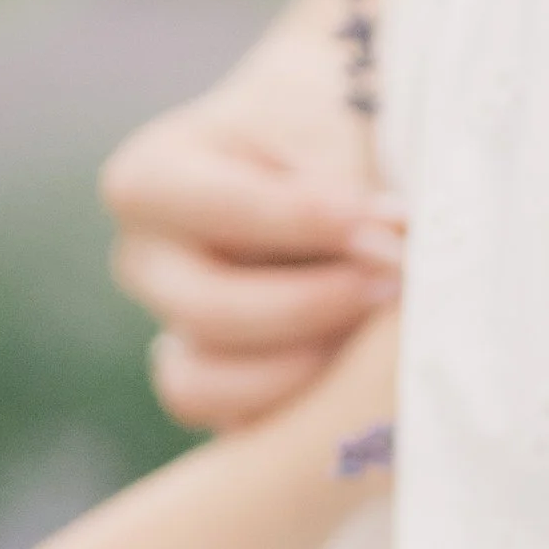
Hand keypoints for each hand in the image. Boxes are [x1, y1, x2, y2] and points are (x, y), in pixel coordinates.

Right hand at [102, 0, 403, 430]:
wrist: (355, 147)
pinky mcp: (226, 392)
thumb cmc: (335, 118)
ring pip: (210, 386)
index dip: (302, 221)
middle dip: (312, 305)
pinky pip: (243, 430)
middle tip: (397, 283)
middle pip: (208, 312)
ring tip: (380, 334)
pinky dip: (305, 414)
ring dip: (305, 370)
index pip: (209, 211)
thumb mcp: (334, 118)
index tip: (388, 220)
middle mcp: (151, 263)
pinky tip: (368, 374)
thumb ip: (348, 183)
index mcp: (153, 181)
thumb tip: (394, 247)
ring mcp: (181, 333)